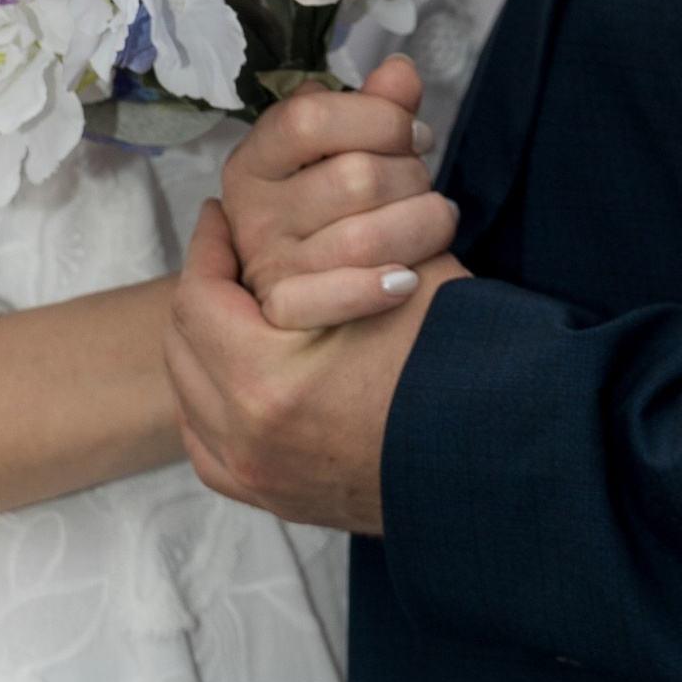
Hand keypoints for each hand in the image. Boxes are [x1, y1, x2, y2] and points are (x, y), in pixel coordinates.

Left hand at [167, 198, 461, 533]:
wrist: (497, 464)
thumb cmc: (455, 365)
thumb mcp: (404, 276)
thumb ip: (345, 228)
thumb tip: (312, 181)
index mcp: (265, 382)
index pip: (199, 296)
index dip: (209, 246)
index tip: (222, 214)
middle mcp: (247, 440)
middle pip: (184, 345)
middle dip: (204, 289)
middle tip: (229, 253)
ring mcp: (258, 478)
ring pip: (191, 397)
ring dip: (203, 345)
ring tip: (236, 305)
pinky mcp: (277, 501)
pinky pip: (211, 448)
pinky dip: (213, 406)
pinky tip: (238, 376)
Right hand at [220, 53, 457, 329]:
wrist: (318, 298)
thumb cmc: (336, 208)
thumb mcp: (346, 152)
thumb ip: (374, 108)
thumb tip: (401, 70)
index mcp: (255, 160)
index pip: (308, 119)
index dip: (378, 119)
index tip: (417, 135)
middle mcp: (252, 211)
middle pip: (352, 178)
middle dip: (411, 176)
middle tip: (424, 185)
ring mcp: (268, 265)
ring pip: (363, 238)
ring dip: (419, 226)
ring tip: (433, 221)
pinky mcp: (287, 312)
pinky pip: (337, 297)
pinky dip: (379, 288)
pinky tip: (409, 279)